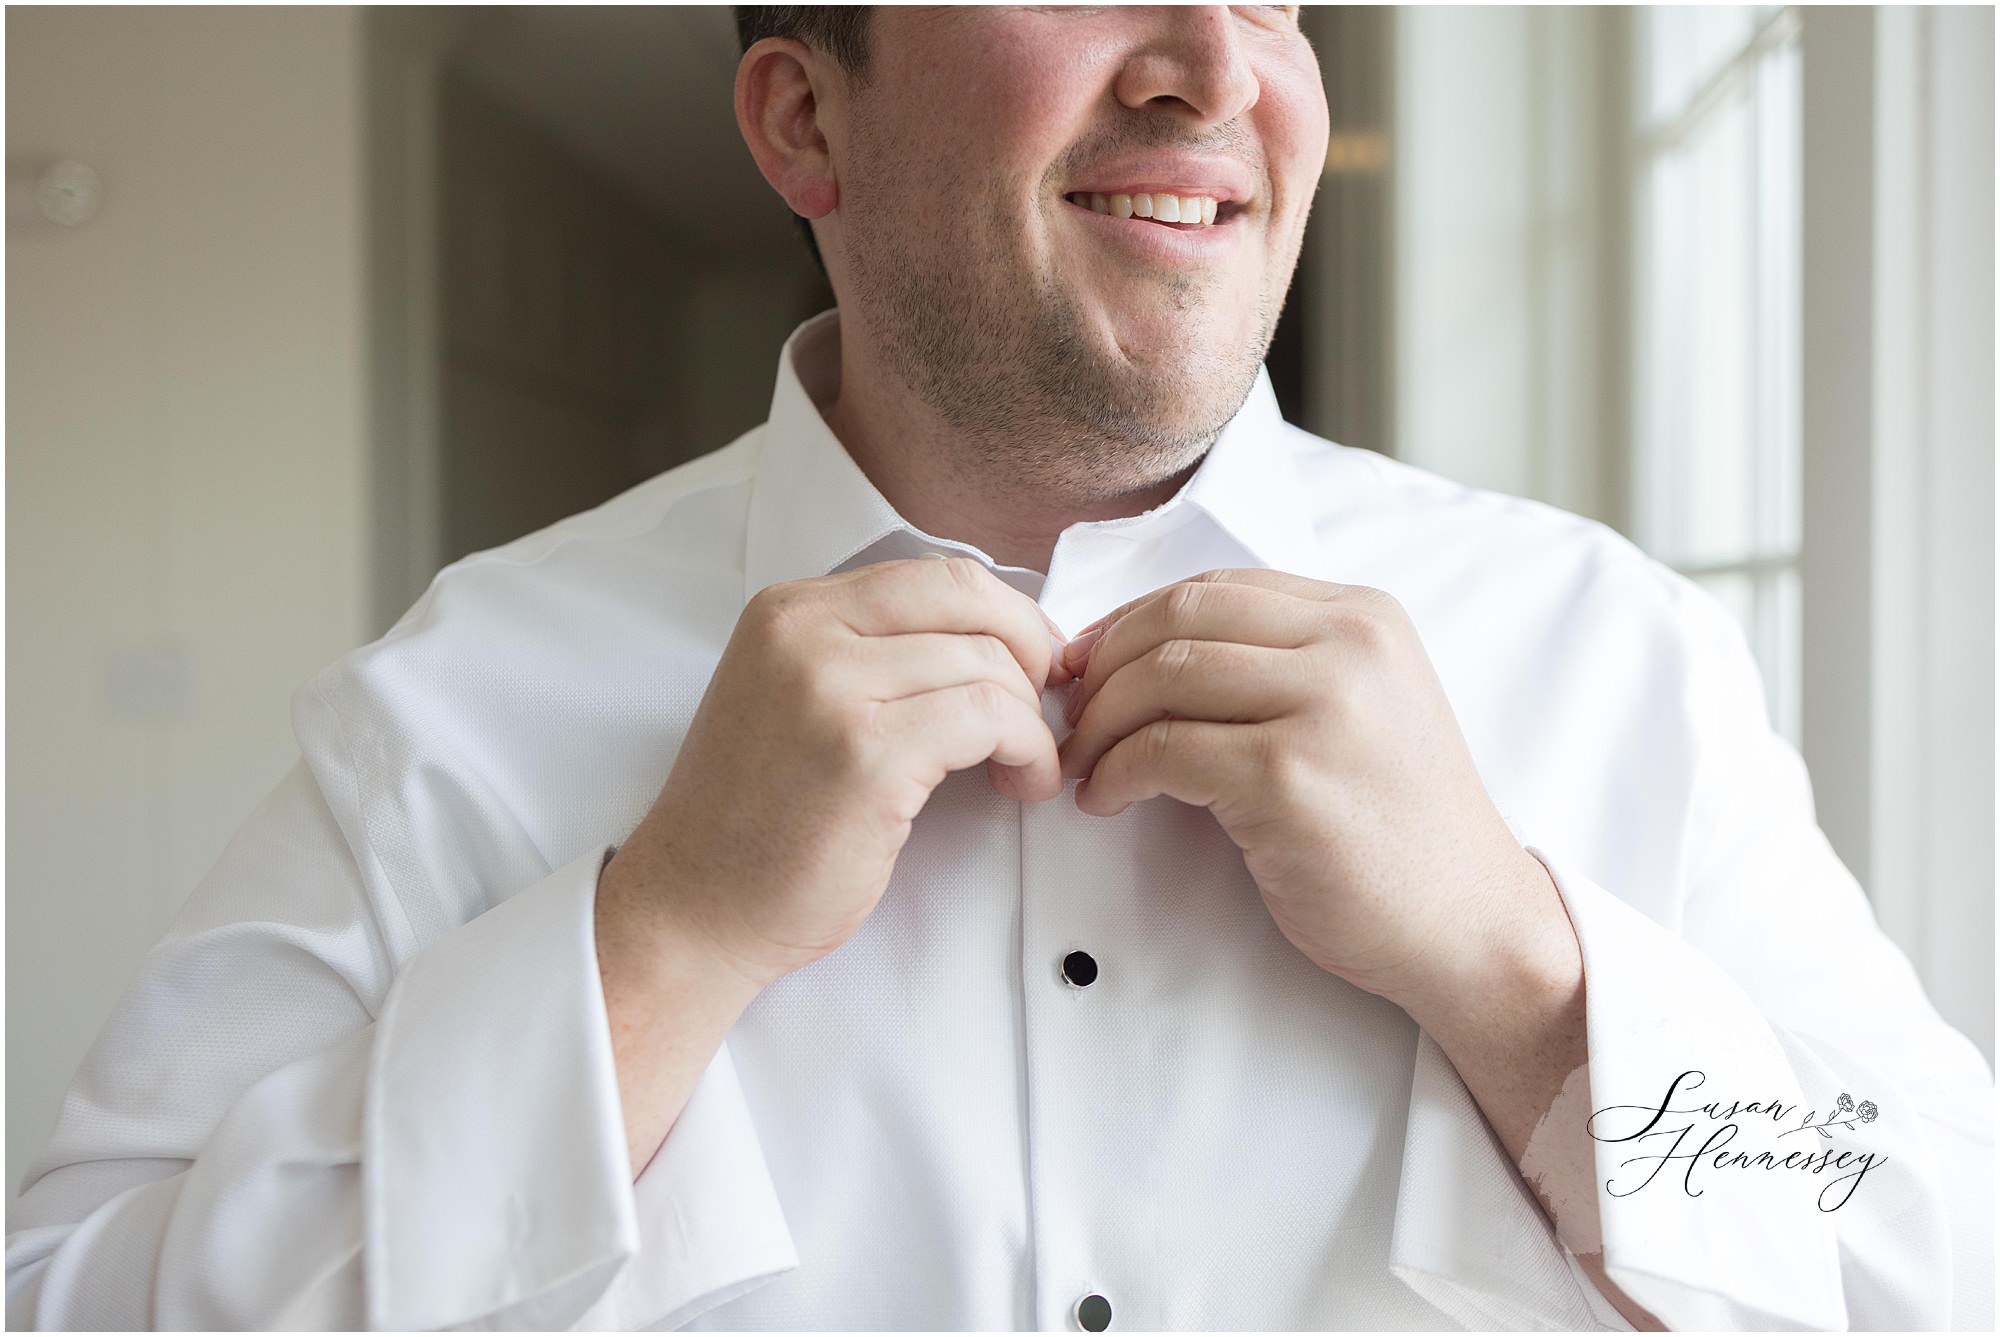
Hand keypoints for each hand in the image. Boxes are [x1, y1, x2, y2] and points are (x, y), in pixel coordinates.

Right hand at [604, 556, 1067, 990]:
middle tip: (1044, 704)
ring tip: (1024, 765)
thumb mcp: (794, 698)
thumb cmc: (755, 820)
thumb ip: (870, 654)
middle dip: (1030, 647)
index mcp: (788, 611)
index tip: (1029, 663)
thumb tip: (991, 636)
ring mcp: (832, 688)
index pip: (932, 574)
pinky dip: (1028, 749)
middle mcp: (804, 633)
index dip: (1002, 614)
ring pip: (987, 662)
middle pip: (968, 597)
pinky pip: (990, 718)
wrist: (693, 908)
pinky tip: (1022, 782)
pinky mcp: (867, 754)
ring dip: (1030, 717)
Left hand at [1054, 568, 1570, 1013]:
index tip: (1089, 661)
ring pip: (1161, 678)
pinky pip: (1163, 751)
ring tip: (1086, 763)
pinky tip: (1108, 799)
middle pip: (1179, 618)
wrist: (1468, 922)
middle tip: (1072, 710)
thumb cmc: (1398, 828)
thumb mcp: (1361, 708)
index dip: (1132, 620)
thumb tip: (1142, 653)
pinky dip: (1116, 773)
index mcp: (1364, 616)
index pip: (1215, 587)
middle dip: (1105, 662)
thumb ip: (1279, 665)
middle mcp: (1349, 646)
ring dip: (1101, 722)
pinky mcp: (1287, 776)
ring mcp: (1322, 707)